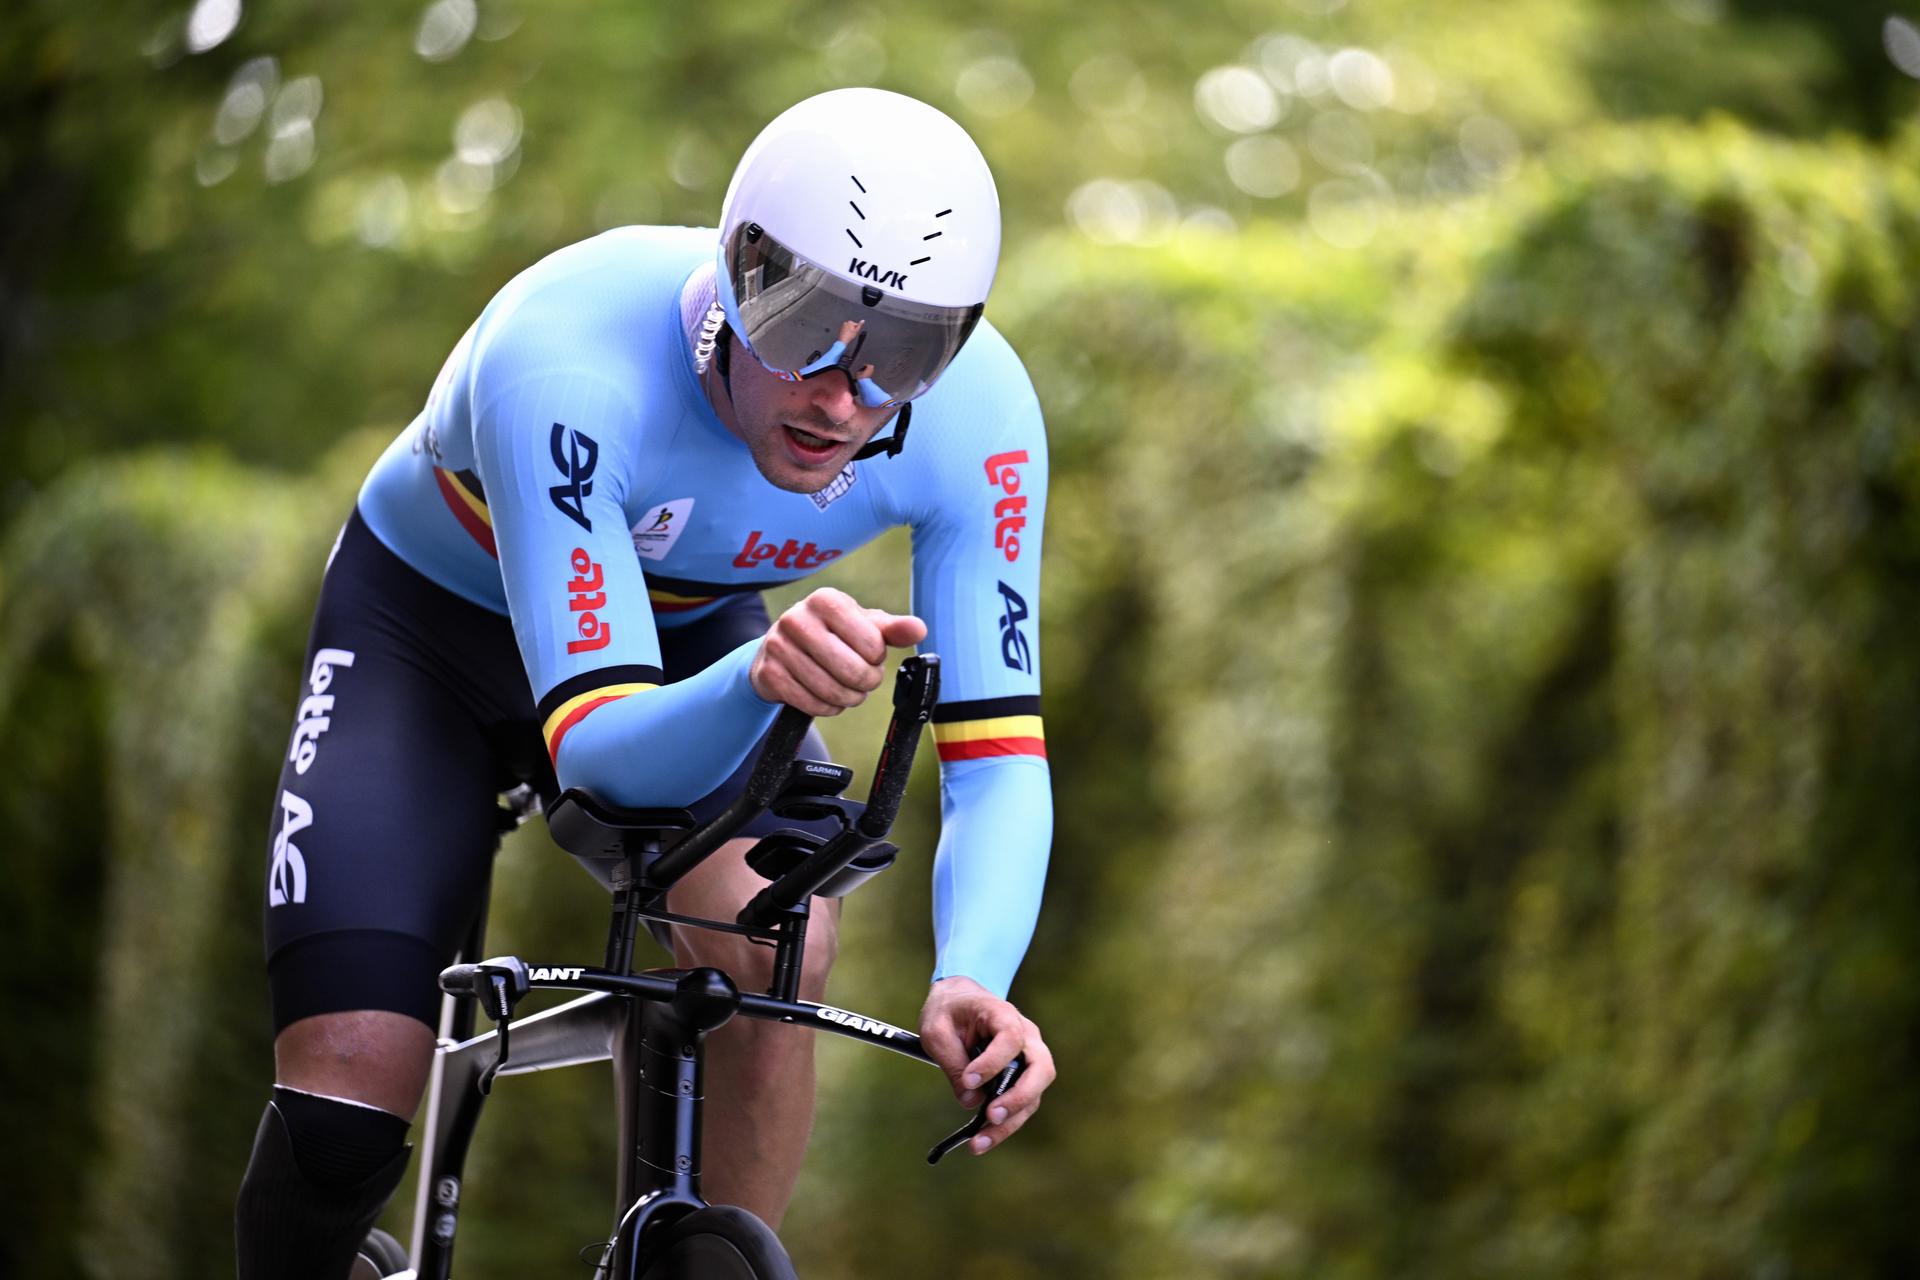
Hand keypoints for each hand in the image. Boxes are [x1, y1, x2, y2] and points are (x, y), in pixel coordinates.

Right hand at [749, 588, 925, 715]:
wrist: (781, 647)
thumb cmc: (831, 634)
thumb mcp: (863, 625)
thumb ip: (893, 628)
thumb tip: (919, 629)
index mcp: (825, 600)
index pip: (872, 644)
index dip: (877, 658)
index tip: (870, 656)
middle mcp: (797, 618)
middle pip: (852, 671)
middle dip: (866, 683)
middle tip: (864, 680)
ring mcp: (778, 646)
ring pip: (831, 691)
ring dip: (848, 698)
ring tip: (847, 690)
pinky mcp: (768, 674)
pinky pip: (811, 704)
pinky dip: (826, 708)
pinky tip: (825, 697)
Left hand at [919, 976, 1056, 1154]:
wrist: (958, 1001)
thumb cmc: (948, 1012)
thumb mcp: (936, 1030)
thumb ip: (952, 1062)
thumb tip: (971, 1101)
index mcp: (1003, 1014)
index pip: (1011, 1038)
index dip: (993, 1062)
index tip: (969, 1079)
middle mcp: (1026, 1036)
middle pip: (1040, 1069)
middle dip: (1018, 1097)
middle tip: (991, 1115)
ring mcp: (1029, 1058)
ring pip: (1034, 1094)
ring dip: (1011, 1121)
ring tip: (980, 1142)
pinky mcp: (1022, 1078)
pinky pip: (1022, 1104)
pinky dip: (1006, 1124)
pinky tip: (983, 1139)